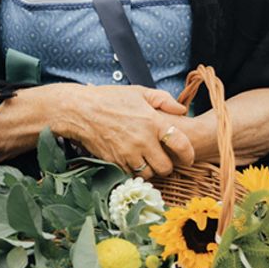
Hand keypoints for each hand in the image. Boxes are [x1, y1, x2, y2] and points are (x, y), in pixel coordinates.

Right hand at [56, 85, 195, 178]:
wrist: (80, 111)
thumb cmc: (109, 99)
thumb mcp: (139, 92)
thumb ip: (164, 100)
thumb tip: (182, 110)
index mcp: (153, 122)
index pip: (181, 144)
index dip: (188, 155)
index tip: (188, 158)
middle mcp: (142, 140)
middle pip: (166, 167)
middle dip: (168, 166)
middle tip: (164, 160)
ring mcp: (127, 153)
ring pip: (148, 174)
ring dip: (150, 170)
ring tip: (147, 160)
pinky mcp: (114, 162)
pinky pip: (131, 175)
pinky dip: (134, 171)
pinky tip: (132, 161)